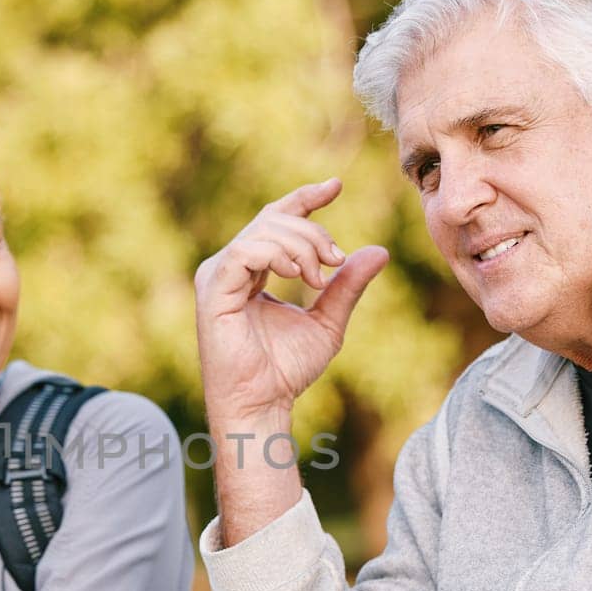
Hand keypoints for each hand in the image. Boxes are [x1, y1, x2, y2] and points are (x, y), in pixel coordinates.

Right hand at [195, 178, 387, 423]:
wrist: (262, 404)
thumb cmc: (286, 371)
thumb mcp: (327, 321)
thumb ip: (347, 286)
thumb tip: (378, 250)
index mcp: (250, 271)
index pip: (275, 219)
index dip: (304, 198)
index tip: (337, 186)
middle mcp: (230, 267)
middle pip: (273, 220)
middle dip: (312, 232)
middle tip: (336, 260)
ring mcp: (217, 276)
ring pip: (262, 231)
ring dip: (301, 246)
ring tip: (319, 277)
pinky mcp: (213, 289)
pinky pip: (245, 251)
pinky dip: (277, 255)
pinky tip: (299, 275)